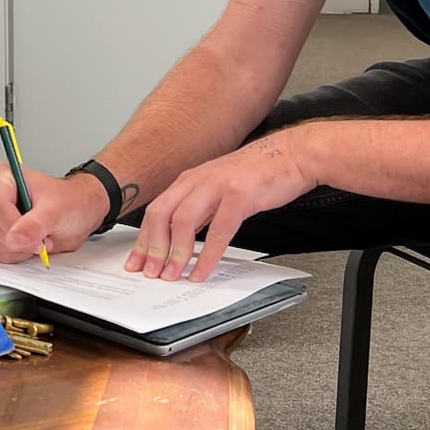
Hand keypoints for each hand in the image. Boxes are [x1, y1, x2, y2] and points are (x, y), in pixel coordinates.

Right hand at [0, 163, 110, 262]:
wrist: (80, 214)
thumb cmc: (71, 202)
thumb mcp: (57, 210)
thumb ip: (35, 224)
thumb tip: (14, 237)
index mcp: (5, 176)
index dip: (15, 226)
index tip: (37, 236)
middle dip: (19, 239)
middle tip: (42, 237)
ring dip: (18, 247)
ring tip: (38, 238)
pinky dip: (16, 254)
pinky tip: (30, 244)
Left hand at [124, 132, 315, 281]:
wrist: (293, 154)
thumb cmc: (258, 173)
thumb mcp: (218, 187)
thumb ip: (199, 208)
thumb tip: (179, 237)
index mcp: (189, 180)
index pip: (156, 211)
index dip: (143, 239)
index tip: (137, 262)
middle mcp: (198, 180)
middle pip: (161, 215)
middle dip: (152, 247)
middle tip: (150, 272)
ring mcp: (217, 185)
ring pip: (183, 221)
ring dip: (175, 253)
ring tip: (172, 275)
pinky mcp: (240, 194)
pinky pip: (218, 229)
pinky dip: (207, 254)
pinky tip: (202, 269)